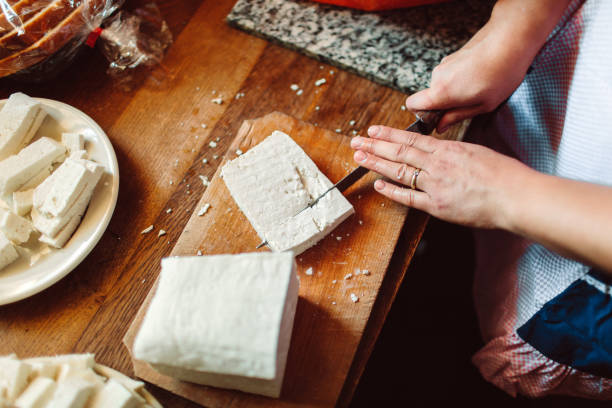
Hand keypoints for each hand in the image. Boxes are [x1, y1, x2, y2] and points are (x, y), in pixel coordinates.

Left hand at [351, 125, 533, 228]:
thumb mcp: (477, 153)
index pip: (411, 139)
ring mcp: (435, 185)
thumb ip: (454, 153)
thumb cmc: (504, 175)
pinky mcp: (438, 206)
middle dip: (375, 146)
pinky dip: (391, 191)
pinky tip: (377, 184)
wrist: (516, 196)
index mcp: (448, 150)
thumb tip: (441, 152)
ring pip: (399, 171)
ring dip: (376, 163)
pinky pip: (409, 197)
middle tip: (356, 141)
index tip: (374, 130)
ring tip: (359, 157)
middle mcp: (437, 165)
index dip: (389, 134)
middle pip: (399, 152)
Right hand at [405, 24, 529, 131]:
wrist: (510, 39)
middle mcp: (437, 76)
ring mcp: (444, 64)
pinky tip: (481, 77)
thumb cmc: (501, 73)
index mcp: (441, 92)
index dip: (421, 114)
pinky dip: (461, 79)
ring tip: (480, 88)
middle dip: (444, 103)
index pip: (412, 104)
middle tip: (469, 104)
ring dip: (455, 90)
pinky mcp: (452, 56)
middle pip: (429, 96)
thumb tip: (441, 126)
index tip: (437, 119)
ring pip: (442, 85)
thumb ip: (457, 117)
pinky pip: (450, 75)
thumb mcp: (483, 105)